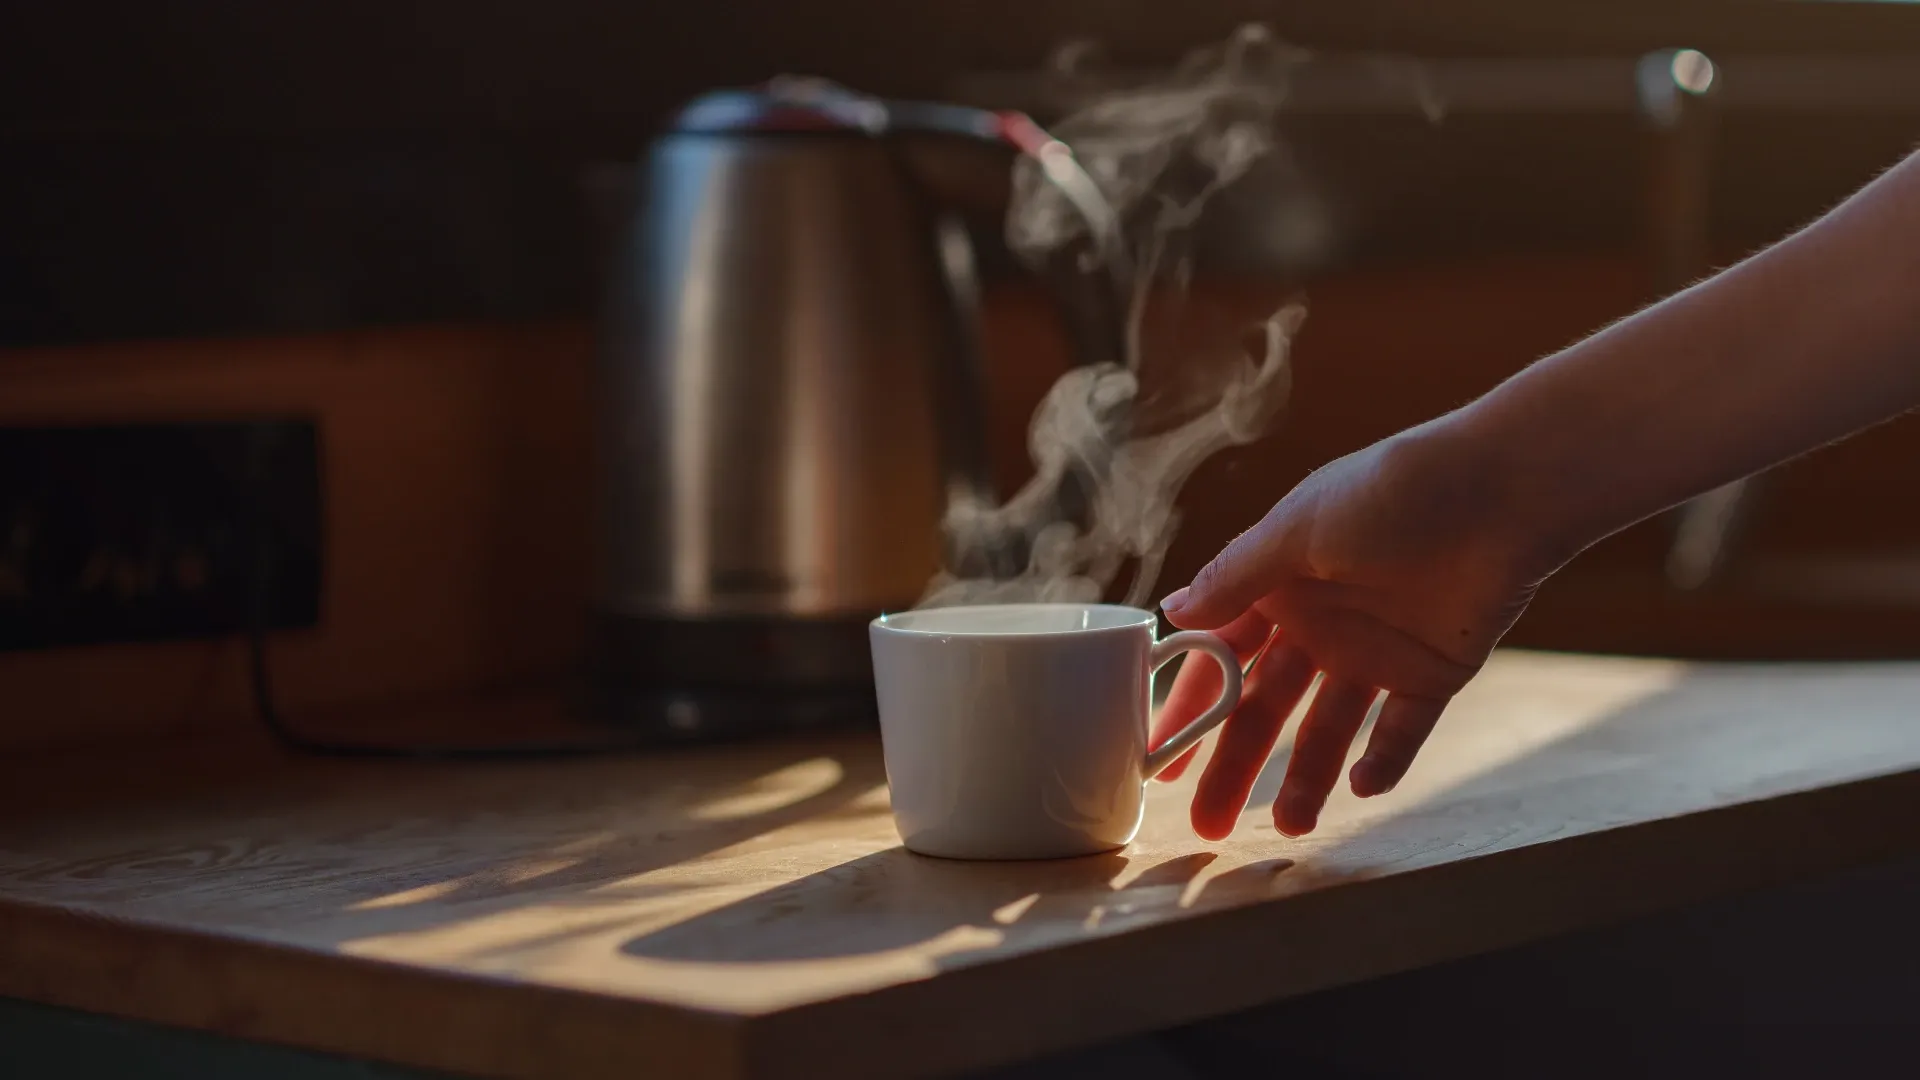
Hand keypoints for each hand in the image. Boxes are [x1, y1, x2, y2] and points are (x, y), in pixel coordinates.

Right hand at [1152, 420, 1557, 838]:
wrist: (1503, 490)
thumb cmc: (1392, 491)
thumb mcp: (1298, 529)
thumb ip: (1236, 578)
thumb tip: (1172, 612)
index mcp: (1276, 585)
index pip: (1217, 658)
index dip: (1186, 707)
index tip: (1156, 755)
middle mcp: (1318, 623)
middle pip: (1263, 707)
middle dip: (1233, 764)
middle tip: (1206, 825)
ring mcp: (1374, 651)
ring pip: (1327, 728)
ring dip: (1306, 777)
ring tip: (1290, 826)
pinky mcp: (1431, 673)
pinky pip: (1401, 730)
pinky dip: (1383, 760)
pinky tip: (1362, 786)